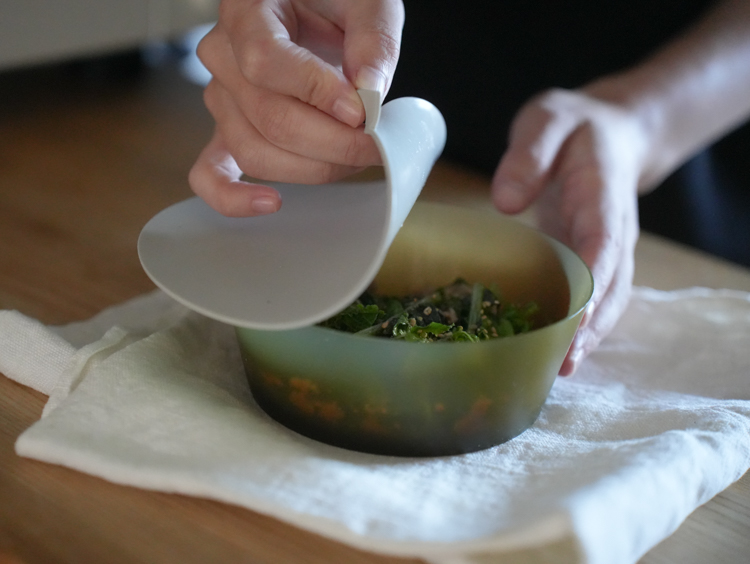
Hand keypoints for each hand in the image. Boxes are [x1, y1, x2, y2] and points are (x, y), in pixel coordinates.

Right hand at [189, 0, 403, 216]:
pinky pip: (210, 173)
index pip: (266, 62)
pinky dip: (234, 198)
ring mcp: (221, 97)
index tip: (361, 112)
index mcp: (248, 11)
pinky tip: (271, 203)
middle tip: (375, 145)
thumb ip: (372, 38)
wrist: (312, 11)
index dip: (317, 94)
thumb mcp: (366, 1)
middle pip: (268, 118)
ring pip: (254, 151)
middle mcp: (223, 55)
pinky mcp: (226, 130)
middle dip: (332, 143)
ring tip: (352, 158)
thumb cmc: (334, 2)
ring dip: (311, 168)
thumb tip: (370, 91)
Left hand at [492, 88, 648, 374]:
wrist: (607, 132)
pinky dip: (576, 323)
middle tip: (562, 363)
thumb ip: (529, 153)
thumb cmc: (573, 126)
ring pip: (605, 299)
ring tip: (557, 370)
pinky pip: (589, 295)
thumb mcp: (548, 120)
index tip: (576, 319)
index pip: (604, 246)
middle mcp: (612, 231)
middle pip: (611, 287)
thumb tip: (506, 202)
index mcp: (603, 198)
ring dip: (586, 335)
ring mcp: (605, 248)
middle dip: (590, 327)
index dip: (592, 285)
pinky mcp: (589, 257)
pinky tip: (550, 348)